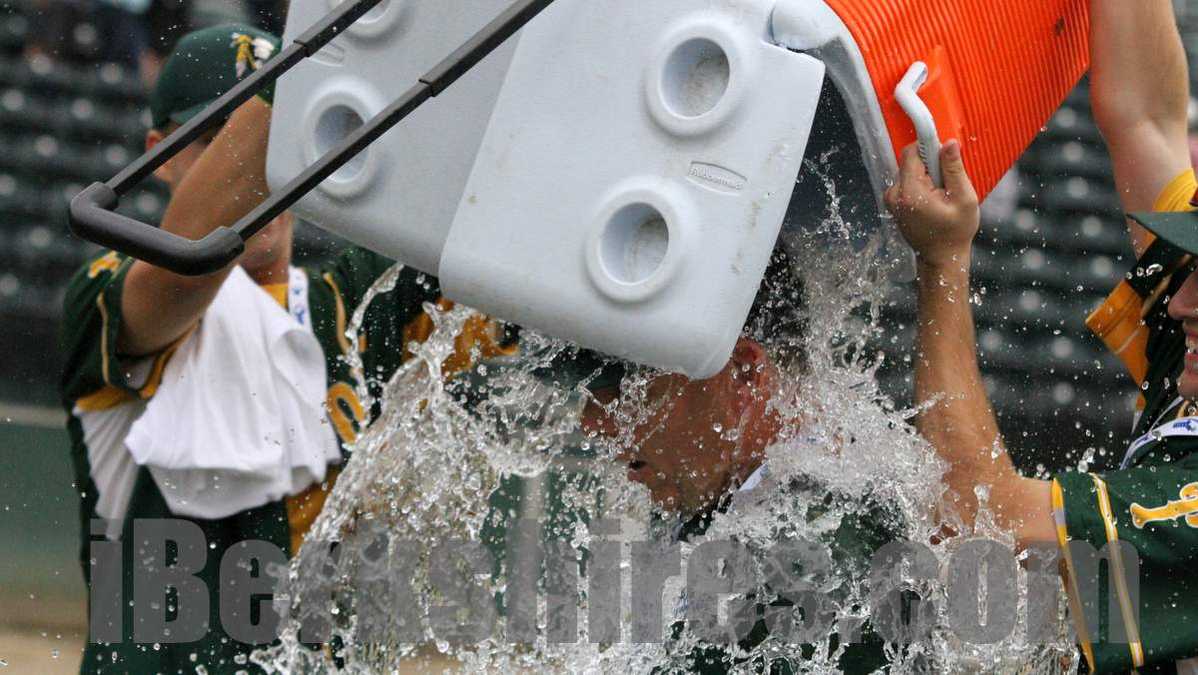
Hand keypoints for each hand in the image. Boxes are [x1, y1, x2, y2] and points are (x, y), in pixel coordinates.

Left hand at [884, 140, 979, 270]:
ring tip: (941, 194)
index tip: (942, 150)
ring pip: (910, 170)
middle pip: (910, 161)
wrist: (941, 257)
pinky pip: (908, 181)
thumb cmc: (954, 232)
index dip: (928, 146)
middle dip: (930, 164)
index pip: (911, 152)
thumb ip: (954, 169)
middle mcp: (895, 194)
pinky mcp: (894, 202)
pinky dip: (921, 184)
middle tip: (946, 182)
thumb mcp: (963, 198)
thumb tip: (948, 143)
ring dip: (927, 175)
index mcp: (910, 192)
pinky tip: (933, 199)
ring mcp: (892, 199)